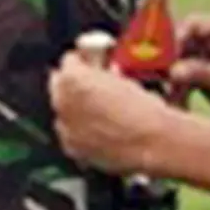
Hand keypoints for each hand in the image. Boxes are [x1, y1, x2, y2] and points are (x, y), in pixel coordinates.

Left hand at [49, 52, 173, 174]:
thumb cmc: (142, 108)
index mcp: (72, 77)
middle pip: (59, 85)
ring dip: (75, 108)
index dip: (83, 61)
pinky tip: (99, 130)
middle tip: (92, 86)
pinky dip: (80, 130)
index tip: (90, 64)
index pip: (69, 61)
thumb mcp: (123, 77)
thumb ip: (102, 73)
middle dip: (73, 84)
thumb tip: (100, 75)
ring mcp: (64, 126)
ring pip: (64, 111)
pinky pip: (70, 133)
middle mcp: (62, 101)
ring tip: (98, 110)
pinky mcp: (72, 148)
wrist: (151, 141)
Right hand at [168, 15, 209, 124]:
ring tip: (172, 103)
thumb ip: (201, 74)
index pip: (191, 26)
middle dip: (168, 65)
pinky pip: (182, 77)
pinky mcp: (202, 71)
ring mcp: (207, 55)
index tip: (160, 62)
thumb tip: (173, 72)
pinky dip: (178, 91)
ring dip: (172, 83)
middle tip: (157, 82)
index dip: (173, 41)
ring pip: (177, 62)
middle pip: (179, 43)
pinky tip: (178, 106)